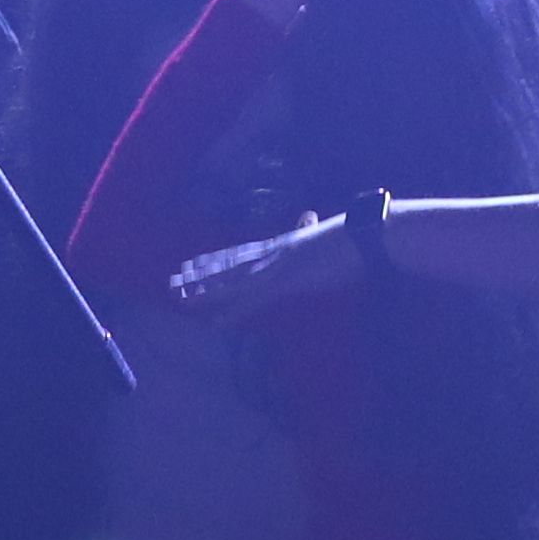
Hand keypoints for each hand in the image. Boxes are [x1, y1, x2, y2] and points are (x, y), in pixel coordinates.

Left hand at [171, 218, 366, 319]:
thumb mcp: (325, 231)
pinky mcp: (286, 281)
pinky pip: (252, 301)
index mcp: (281, 243)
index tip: (192, 262)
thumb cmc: (353, 236)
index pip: (240, 252)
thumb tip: (307, 217)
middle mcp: (272, 253)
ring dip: (206, 292)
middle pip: (228, 265)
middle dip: (199, 275)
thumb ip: (310, 228)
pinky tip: (215, 322)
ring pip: (231, 282)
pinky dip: (231, 312)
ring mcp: (277, 266)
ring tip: (181, 299)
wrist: (367, 235)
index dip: (215, 258)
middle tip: (172, 282)